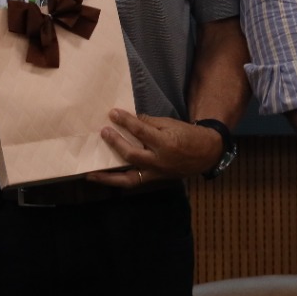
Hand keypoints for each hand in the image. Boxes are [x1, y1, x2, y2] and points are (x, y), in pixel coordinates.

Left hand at [88, 110, 222, 186]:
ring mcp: (156, 173)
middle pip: (131, 155)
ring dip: (108, 178)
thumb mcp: (171, 124)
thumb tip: (130, 120)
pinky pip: (135, 182)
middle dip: (115, 143)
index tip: (113, 113)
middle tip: (103, 132)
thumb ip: (149, 123)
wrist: (206, 154)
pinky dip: (120, 180)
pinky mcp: (155, 180)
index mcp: (165, 143)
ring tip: (90, 175)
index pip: (141, 131)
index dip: (125, 121)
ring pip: (129, 179)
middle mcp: (159, 161)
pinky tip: (106, 178)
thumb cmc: (188, 135)